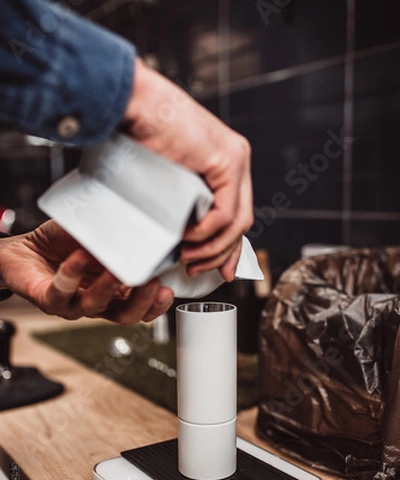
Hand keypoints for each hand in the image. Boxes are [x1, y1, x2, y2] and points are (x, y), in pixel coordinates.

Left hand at [0, 220, 173, 323]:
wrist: (26, 248)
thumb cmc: (64, 243)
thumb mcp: (99, 234)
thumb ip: (120, 236)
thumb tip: (143, 228)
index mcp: (116, 290)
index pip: (143, 306)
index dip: (157, 304)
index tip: (167, 289)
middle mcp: (98, 300)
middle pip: (126, 315)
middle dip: (142, 301)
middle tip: (151, 282)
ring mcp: (74, 303)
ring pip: (96, 306)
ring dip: (108, 287)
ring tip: (114, 268)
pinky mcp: (49, 300)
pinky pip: (62, 293)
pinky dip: (71, 276)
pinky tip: (76, 259)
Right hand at [123, 58, 253, 281]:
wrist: (132, 103)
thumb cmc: (137, 135)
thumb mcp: (166, 179)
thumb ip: (183, 202)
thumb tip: (181, 234)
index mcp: (225, 162)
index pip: (236, 214)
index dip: (229, 248)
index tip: (220, 272)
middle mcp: (236, 159)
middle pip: (241, 221)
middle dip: (221, 254)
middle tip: (196, 270)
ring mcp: (236, 158)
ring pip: (237, 221)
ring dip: (212, 248)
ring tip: (188, 258)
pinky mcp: (228, 160)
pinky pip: (224, 212)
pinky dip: (207, 231)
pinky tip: (187, 236)